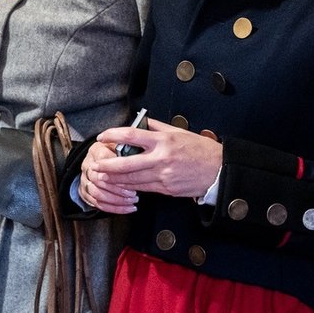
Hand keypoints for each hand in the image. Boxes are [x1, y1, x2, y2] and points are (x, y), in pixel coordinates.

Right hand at [79, 139, 139, 214]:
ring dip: (116, 200)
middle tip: (134, 194)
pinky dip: (114, 208)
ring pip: (97, 194)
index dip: (118, 171)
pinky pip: (98, 204)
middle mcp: (87, 165)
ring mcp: (85, 180)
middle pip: (99, 180)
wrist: (98, 160)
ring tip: (132, 201)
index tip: (133, 177)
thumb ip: (127, 148)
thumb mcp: (120, 145)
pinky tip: (127, 208)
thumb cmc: (113, 151)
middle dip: (118, 189)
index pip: (104, 162)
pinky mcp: (85, 192)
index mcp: (96, 151)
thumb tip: (139, 156)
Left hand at [88, 118, 222, 199]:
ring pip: (132, 179)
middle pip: (126, 164)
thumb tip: (138, 122)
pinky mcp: (166, 189)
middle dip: (107, 165)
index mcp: (164, 141)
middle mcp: (161, 159)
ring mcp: (163, 176)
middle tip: (95, 164)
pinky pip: (143, 188)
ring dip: (115, 179)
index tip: (102, 136)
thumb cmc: (200, 149)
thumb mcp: (179, 132)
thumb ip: (157, 128)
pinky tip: (121, 185)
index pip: (132, 136)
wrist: (218, 170)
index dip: (113, 135)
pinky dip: (130, 186)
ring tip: (102, 176)